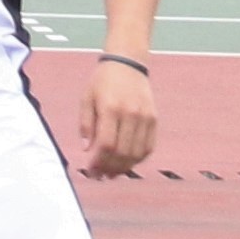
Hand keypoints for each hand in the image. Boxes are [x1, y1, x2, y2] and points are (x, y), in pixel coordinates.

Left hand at [77, 59, 157, 176]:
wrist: (128, 62)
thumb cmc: (103, 81)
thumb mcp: (86, 98)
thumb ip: (86, 124)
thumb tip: (87, 150)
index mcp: (111, 107)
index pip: (106, 144)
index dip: (98, 162)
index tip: (91, 171)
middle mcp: (130, 113)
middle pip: (122, 152)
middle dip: (110, 168)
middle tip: (101, 176)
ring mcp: (145, 117)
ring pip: (137, 153)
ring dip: (124, 168)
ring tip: (112, 173)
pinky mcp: (153, 119)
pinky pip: (148, 147)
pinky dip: (138, 159)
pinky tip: (127, 163)